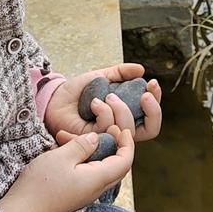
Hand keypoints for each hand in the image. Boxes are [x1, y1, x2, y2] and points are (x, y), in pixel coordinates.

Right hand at [0, 125, 133, 211]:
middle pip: (117, 166)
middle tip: (105, 129)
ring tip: (66, 136)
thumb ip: (82, 146)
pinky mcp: (74, 195)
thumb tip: (97, 138)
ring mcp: (85, 194)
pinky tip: (63, 149)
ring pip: (100, 168)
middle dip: (114, 145)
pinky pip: (87, 174)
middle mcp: (95, 189)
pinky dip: (81, 159)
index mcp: (97, 180)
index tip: (120, 128)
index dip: (127, 143)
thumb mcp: (61, 157)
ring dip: (92, 150)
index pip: (125, 161)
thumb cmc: (40, 185)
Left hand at [44, 63, 162, 143]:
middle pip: (151, 129)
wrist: (55, 99)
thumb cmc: (77, 92)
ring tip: (107, 95)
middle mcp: (122, 128)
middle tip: (144, 96)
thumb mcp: (101, 77)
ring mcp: (109, 136)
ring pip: (129, 129)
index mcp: (127, 114)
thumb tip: (141, 70)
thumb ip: (121, 73)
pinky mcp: (95, 141)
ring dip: (121, 108)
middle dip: (153, 111)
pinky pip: (108, 128)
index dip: (157, 102)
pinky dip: (104, 112)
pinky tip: (94, 102)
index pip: (151, 116)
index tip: (152, 83)